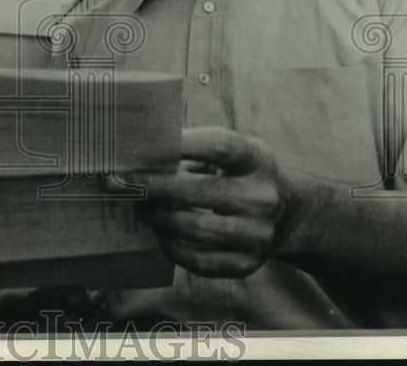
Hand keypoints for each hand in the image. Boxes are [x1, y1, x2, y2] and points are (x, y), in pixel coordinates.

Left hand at [121, 127, 295, 278]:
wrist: (285, 214)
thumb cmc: (241, 174)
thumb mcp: (234, 153)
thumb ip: (196, 150)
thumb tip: (140, 154)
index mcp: (257, 160)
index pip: (220, 146)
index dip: (183, 143)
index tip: (146, 142)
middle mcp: (262, 198)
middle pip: (198, 191)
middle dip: (153, 186)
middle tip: (121, 181)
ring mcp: (257, 235)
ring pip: (193, 228)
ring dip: (158, 217)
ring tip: (140, 206)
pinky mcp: (246, 264)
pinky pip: (198, 260)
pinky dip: (171, 245)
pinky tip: (160, 231)